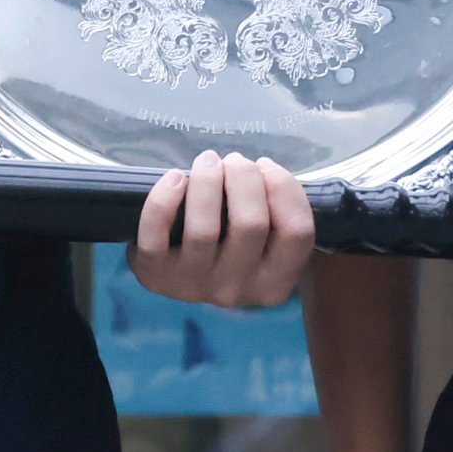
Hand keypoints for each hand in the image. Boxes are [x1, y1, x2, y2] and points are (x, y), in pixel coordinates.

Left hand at [129, 151, 317, 309]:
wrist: (177, 275)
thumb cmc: (228, 244)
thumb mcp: (263, 240)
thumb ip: (274, 210)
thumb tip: (262, 168)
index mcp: (274, 283)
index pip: (297, 232)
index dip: (285, 187)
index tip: (266, 166)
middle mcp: (237, 290)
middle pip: (251, 224)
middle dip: (244, 177)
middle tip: (234, 160)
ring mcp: (194, 285)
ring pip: (205, 228)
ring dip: (207, 181)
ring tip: (208, 161)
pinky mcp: (155, 274)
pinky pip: (156, 234)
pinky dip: (163, 199)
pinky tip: (175, 177)